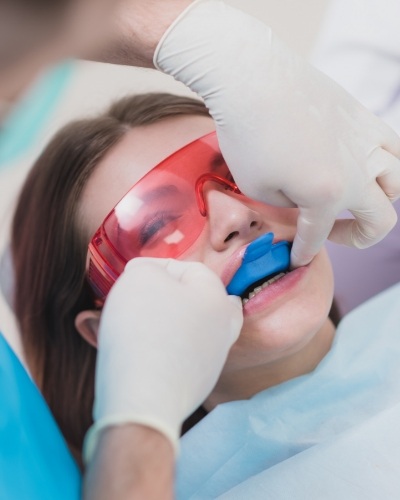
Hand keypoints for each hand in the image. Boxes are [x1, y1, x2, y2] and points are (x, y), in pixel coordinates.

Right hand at [84, 257, 241, 460]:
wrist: (143, 399)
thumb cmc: (144, 329)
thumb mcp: (140, 277)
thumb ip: (146, 268)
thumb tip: (148, 276)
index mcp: (217, 298)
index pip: (189, 268)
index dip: (155, 267)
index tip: (130, 277)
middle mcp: (223, 329)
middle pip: (198, 301)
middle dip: (168, 297)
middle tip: (142, 300)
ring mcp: (212, 360)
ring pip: (187, 330)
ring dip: (161, 324)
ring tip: (129, 326)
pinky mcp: (195, 386)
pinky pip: (177, 357)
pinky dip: (160, 350)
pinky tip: (136, 352)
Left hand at [154, 0, 399, 266]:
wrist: (251, 77)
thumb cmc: (247, 134)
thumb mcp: (257, 188)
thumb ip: (288, 206)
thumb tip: (302, 203)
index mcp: (328, 195)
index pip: (319, 236)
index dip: (304, 252)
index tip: (296, 259)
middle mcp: (358, 171)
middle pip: (381, 219)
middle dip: (358, 237)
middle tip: (332, 233)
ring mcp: (366, 140)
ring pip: (398, 181)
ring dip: (380, 200)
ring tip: (355, 200)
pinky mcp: (362, 116)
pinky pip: (393, 146)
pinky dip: (386, 164)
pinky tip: (364, 164)